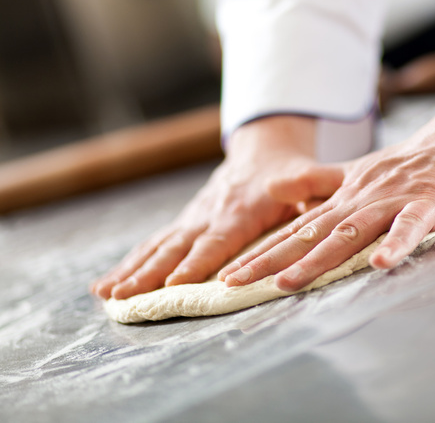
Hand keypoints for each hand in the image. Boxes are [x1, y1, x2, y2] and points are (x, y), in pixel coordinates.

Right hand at [91, 115, 340, 299]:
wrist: (262, 151)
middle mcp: (211, 213)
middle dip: (150, 273)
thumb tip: (314, 205)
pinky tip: (108, 285)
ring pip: (158, 246)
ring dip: (132, 270)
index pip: (219, 239)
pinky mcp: (185, 223)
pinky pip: (154, 244)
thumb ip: (310, 191)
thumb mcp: (307, 178)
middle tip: (125, 297)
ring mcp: (193, 218)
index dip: (199, 261)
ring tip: (105, 295)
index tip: (177, 282)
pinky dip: (131, 264)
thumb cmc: (289, 172)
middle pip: (177, 247)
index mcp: (243, 208)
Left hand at [218, 102, 434, 290]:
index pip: (298, 229)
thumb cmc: (418, 164)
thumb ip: (328, 187)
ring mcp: (392, 202)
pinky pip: (410, 227)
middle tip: (235, 283)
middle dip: (271, 260)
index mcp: (346, 197)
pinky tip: (382, 266)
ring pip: (350, 234)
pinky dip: (396, 245)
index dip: (263, 252)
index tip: (231, 273)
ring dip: (318, 259)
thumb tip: (291, 198)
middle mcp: (360, 200)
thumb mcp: (364, 175)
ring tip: (286, 282)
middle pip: (310, 235)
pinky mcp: (427, 205)